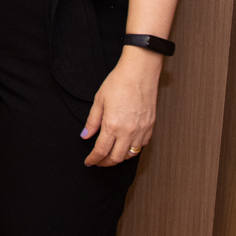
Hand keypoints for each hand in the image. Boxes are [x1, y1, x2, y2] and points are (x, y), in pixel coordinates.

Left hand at [81, 46, 161, 165]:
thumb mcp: (99, 101)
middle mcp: (127, 132)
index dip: (93, 159)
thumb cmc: (119, 82)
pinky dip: (132, 150)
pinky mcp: (150, 126)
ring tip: (111, 156)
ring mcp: (140, 130)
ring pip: (130, 155)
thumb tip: (85, 135)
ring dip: (119, 158)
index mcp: (112, 125)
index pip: (101, 151)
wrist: (139, 72)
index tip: (89, 162)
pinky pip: (141, 145)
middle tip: (98, 162)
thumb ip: (92, 121)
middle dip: (105, 163)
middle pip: (116, 158)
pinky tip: (126, 145)